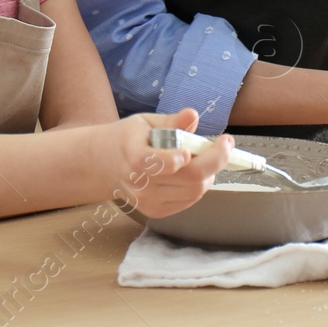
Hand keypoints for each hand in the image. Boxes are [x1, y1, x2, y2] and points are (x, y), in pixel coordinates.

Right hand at [98, 108, 233, 218]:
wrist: (102, 165)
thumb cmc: (127, 139)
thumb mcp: (145, 122)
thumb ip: (171, 122)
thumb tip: (192, 115)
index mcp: (133, 155)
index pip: (159, 163)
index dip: (177, 158)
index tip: (191, 147)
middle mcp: (140, 183)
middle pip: (189, 179)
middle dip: (216, 160)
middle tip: (225, 144)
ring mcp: (148, 201)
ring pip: (195, 191)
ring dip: (210, 172)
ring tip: (205, 155)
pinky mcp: (155, 211)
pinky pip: (189, 200)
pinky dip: (199, 184)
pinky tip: (193, 170)